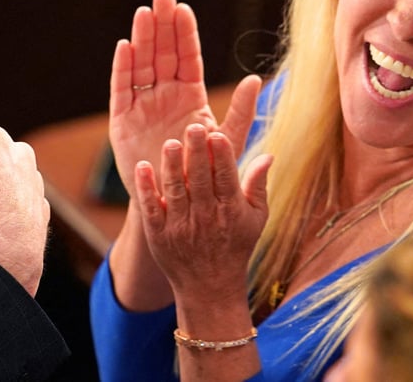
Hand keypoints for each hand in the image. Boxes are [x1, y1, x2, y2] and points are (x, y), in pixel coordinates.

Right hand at [109, 0, 262, 203]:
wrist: (177, 205)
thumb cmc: (204, 173)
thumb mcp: (227, 141)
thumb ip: (242, 112)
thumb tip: (256, 79)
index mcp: (190, 96)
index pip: (187, 58)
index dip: (184, 34)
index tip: (184, 8)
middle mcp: (165, 96)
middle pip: (162, 54)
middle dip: (162, 25)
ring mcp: (143, 106)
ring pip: (142, 65)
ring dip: (142, 39)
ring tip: (144, 12)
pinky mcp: (122, 122)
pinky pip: (122, 90)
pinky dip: (123, 69)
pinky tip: (125, 46)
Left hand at [135, 124, 271, 301]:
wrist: (209, 286)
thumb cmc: (236, 245)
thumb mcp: (256, 218)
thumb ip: (258, 185)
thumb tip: (269, 155)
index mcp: (231, 211)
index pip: (226, 178)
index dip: (222, 157)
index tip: (217, 134)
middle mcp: (206, 218)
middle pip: (200, 180)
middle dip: (197, 153)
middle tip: (193, 126)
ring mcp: (180, 227)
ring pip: (175, 191)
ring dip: (172, 166)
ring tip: (170, 142)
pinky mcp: (158, 234)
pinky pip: (151, 208)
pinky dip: (146, 188)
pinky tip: (143, 167)